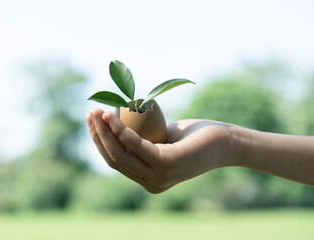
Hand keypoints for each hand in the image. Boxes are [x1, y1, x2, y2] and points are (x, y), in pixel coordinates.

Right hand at [86, 108, 235, 192]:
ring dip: (105, 131)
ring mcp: (159, 177)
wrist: (226, 141)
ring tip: (96, 112)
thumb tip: (121, 124)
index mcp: (148, 178)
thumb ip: (143, 139)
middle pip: (114, 159)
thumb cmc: (194, 136)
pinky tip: (113, 116)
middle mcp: (151, 182)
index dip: (100, 142)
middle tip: (90, 113)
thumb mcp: (162, 138)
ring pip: (121, 154)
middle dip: (97, 135)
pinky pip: (137, 145)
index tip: (92, 122)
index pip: (116, 161)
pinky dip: (121, 130)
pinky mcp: (167, 165)